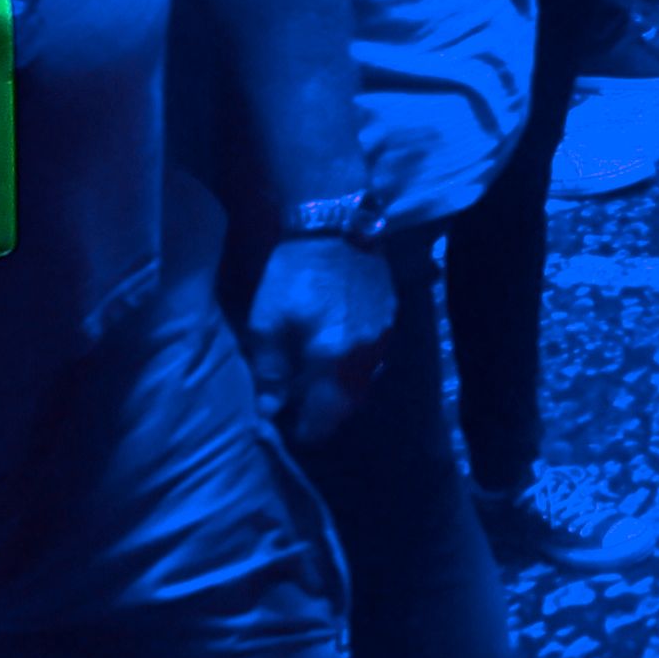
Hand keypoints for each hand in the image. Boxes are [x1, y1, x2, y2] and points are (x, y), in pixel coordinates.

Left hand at [245, 233, 395, 443]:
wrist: (335, 227)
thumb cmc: (293, 275)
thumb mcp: (268, 323)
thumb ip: (271, 370)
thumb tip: (270, 407)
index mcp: (332, 360)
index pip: (323, 416)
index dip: (305, 429)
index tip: (288, 430)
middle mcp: (363, 356)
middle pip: (348, 405)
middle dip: (326, 414)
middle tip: (303, 413)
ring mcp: (382, 338)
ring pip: (364, 382)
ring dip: (342, 392)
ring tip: (319, 387)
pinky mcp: (390, 320)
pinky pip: (373, 357)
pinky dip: (355, 365)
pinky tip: (338, 356)